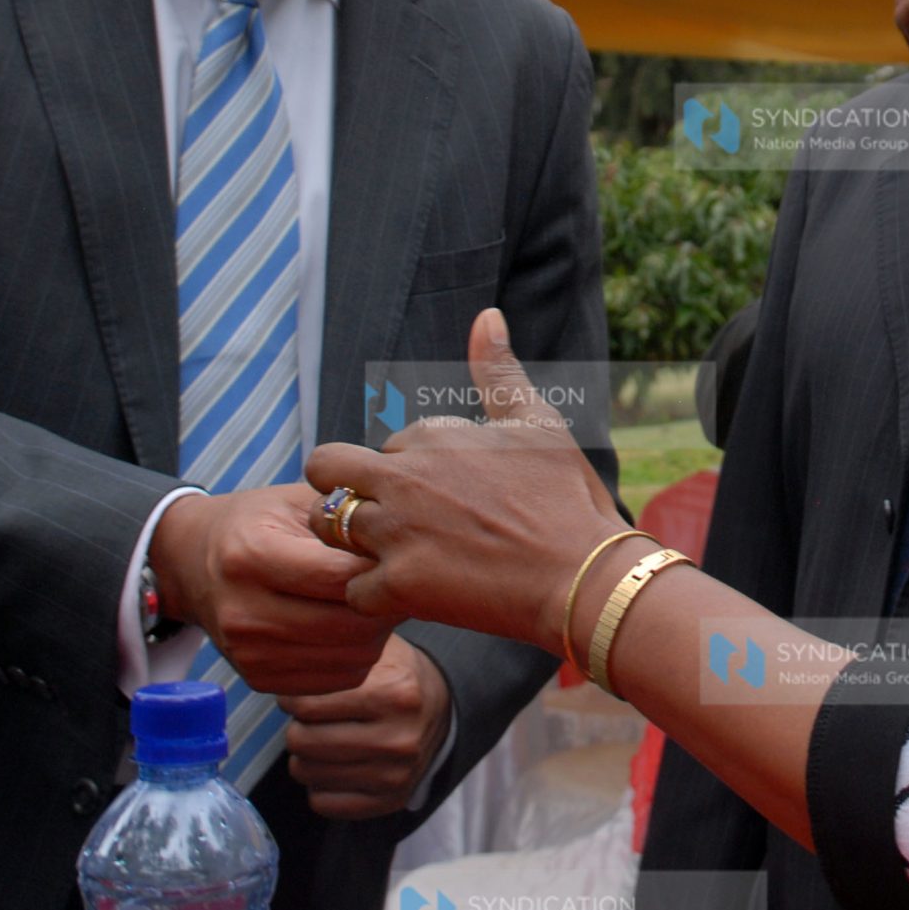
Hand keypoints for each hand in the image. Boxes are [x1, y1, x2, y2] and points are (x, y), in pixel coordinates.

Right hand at [148, 482, 398, 694]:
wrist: (194, 563)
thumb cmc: (254, 523)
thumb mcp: (294, 501)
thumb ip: (343, 518)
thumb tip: (401, 541)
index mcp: (249, 555)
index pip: (338, 575)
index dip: (379, 567)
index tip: (397, 554)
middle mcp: (244, 611)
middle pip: (348, 623)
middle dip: (386, 603)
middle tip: (401, 582)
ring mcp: (249, 653)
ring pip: (352, 655)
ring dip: (379, 631)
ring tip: (379, 601)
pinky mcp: (260, 679)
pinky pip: (338, 680)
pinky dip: (360, 655)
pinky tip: (355, 626)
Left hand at [279, 633, 453, 819]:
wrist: (440, 710)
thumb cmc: (395, 675)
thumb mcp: (375, 650)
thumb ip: (333, 651)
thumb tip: (280, 658)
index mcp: (394, 694)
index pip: (306, 705)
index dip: (290, 698)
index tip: (296, 694)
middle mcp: (398, 739)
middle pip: (302, 742)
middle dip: (297, 727)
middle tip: (309, 719)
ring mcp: (395, 776)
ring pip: (306, 773)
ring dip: (305, 756)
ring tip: (322, 740)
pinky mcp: (389, 802)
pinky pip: (321, 803)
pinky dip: (319, 784)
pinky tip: (335, 765)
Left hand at [306, 309, 625, 652]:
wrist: (585, 577)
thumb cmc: (567, 498)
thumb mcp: (539, 423)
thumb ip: (500, 372)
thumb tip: (486, 315)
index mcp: (432, 435)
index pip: (387, 441)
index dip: (410, 465)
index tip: (446, 490)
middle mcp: (402, 478)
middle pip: (324, 467)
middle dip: (340, 484)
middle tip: (380, 512)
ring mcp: (395, 533)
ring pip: (326, 526)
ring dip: (350, 538)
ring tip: (394, 553)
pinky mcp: (398, 587)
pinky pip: (353, 590)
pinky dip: (376, 594)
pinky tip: (413, 593)